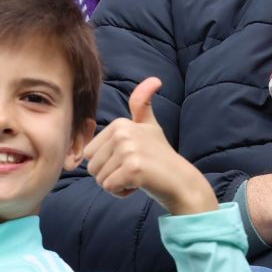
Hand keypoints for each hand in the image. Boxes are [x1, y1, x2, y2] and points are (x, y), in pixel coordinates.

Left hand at [82, 78, 217, 215]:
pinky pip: (110, 187)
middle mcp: (123, 133)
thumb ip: (143, 104)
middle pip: (92, 167)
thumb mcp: (149, 126)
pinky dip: (121, 192)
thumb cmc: (160, 157)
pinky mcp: (132, 168)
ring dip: (116, 184)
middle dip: (110, 175)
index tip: (131, 159)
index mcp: (120, 123)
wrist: (181, 181)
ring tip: (137, 177)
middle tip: (134, 170)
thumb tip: (155, 79)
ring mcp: (128, 150)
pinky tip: (139, 184)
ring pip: (100, 178)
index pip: (90, 153)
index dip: (107, 162)